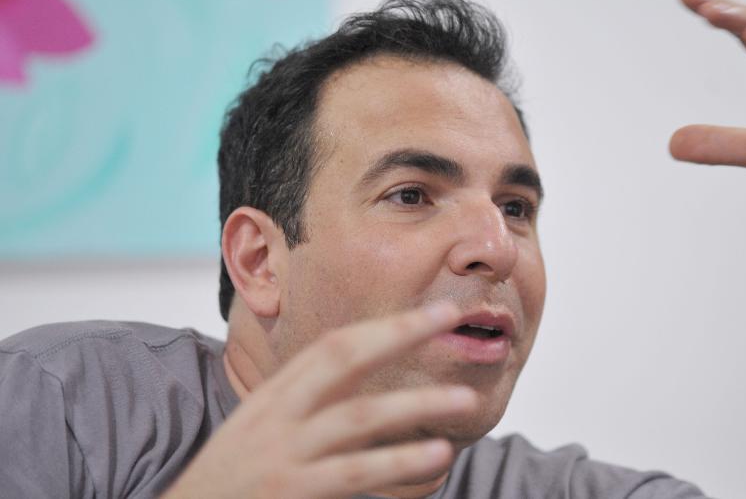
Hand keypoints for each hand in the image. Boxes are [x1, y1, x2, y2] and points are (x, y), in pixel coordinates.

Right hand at [163, 302, 477, 498]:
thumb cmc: (231, 479)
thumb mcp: (263, 428)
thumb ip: (310, 404)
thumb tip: (367, 383)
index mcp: (275, 395)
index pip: (333, 345)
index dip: (385, 324)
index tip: (432, 312)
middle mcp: (278, 415)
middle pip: (344, 359)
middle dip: (399, 332)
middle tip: (450, 316)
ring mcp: (284, 454)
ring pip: (358, 417)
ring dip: (416, 404)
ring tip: (466, 399)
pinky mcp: (290, 492)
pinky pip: (354, 473)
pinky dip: (398, 462)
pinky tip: (436, 454)